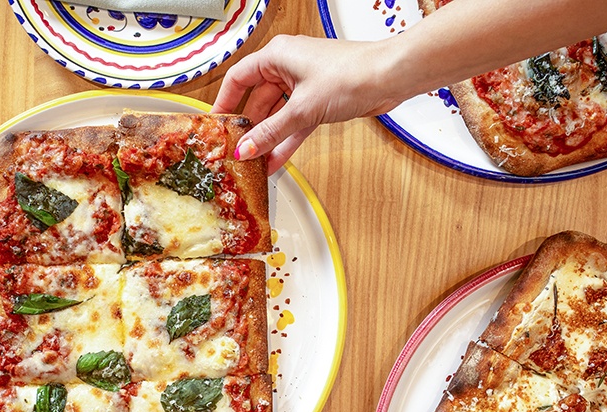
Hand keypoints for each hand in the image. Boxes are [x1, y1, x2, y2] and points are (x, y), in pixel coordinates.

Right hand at [211, 35, 402, 174]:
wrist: (389, 77)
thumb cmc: (351, 74)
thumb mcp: (303, 109)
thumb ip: (271, 132)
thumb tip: (247, 147)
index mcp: (277, 55)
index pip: (239, 78)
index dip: (225, 102)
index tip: (216, 124)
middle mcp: (288, 66)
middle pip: (258, 100)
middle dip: (249, 128)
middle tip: (236, 150)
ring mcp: (305, 84)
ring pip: (278, 115)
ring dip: (269, 138)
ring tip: (255, 161)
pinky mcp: (320, 100)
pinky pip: (295, 122)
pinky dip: (287, 140)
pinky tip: (276, 159)